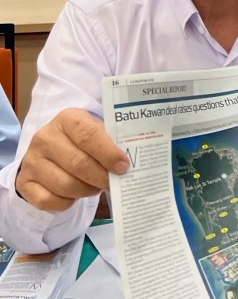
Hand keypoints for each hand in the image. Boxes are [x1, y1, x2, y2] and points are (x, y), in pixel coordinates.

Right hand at [15, 109, 129, 212]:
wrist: (50, 152)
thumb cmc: (82, 141)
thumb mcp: (96, 132)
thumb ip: (111, 143)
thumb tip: (128, 164)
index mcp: (67, 119)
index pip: (89, 135)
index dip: (108, 153)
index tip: (124, 166)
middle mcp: (45, 138)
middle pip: (78, 163)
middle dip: (101, 177)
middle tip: (113, 182)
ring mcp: (31, 161)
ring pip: (65, 185)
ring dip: (86, 190)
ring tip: (95, 187)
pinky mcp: (24, 182)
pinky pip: (49, 201)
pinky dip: (67, 202)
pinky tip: (75, 195)